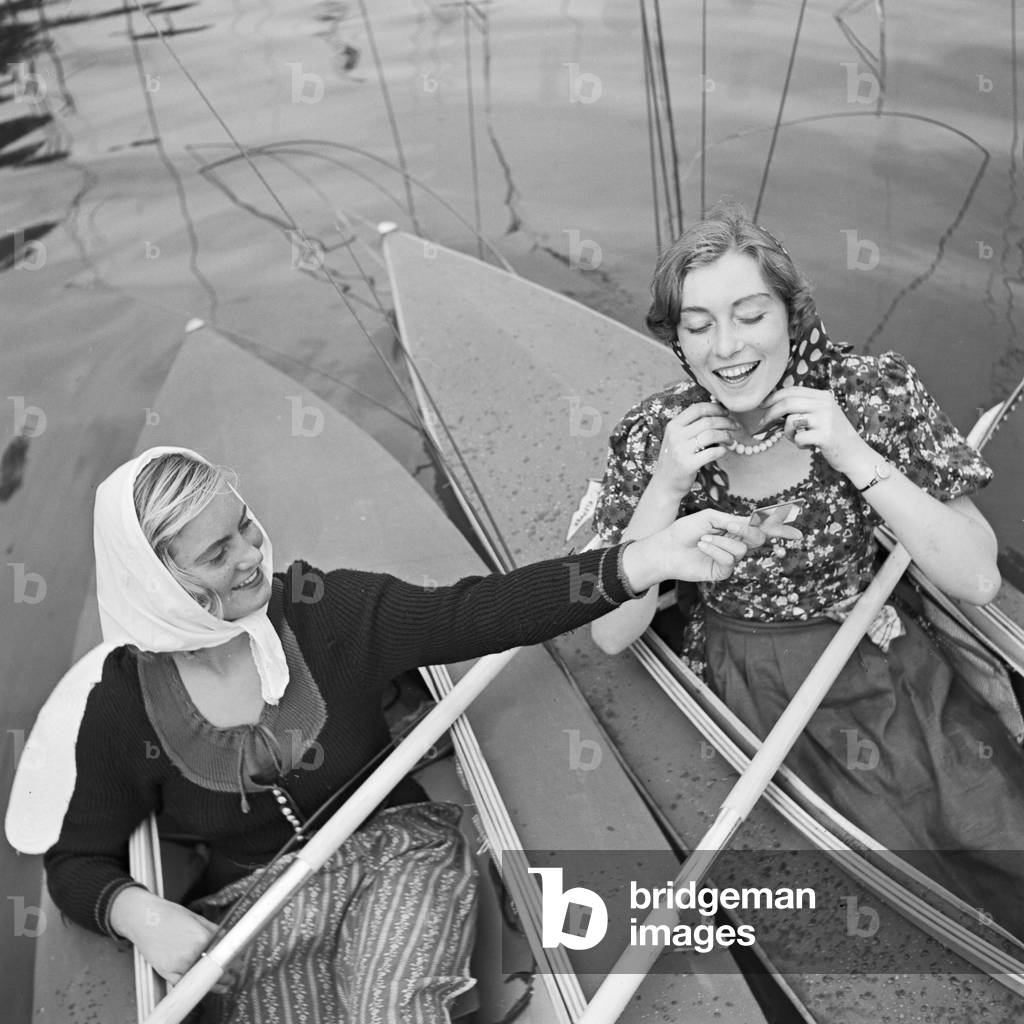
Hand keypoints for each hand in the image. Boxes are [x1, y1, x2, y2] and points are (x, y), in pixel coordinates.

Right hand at [109, 887, 233, 991]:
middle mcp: (191, 953)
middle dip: (226, 974)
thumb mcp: (197, 918)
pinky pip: (184, 984)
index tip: (238, 965)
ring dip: (214, 984)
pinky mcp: (166, 972)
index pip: (224, 955)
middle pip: (215, 970)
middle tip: (232, 976)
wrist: (145, 918)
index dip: (234, 962)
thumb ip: (214, 931)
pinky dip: (193, 985)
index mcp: (202, 938)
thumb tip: (228, 940)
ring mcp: (178, 965)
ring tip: (223, 984)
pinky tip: (201, 985)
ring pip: (201, 980)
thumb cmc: (169, 915)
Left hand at [625, 508, 799, 588]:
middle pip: (758, 538)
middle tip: (729, 526)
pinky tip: (702, 546)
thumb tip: (754, 522)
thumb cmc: (685, 530)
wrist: (666, 548)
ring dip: (722, 541)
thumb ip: (733, 520)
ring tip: (702, 538)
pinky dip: (716, 550)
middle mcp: (736, 543)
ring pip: (742, 549)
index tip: (796, 527)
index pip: (761, 527)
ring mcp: (730, 559)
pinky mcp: (722, 571)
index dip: (779, 528)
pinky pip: (729, 560)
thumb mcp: (710, 518)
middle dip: (746, 530)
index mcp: (735, 528)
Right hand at [651, 403, 739, 497]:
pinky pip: (712, 453)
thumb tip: (718, 413)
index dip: (715, 408)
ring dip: (726, 435)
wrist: (664, 483)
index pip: (697, 408)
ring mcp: (681, 450)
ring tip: (731, 439)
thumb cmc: (675, 459)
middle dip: (726, 422)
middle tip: (735, 426)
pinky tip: (724, 451)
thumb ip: (691, 426)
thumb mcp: (677, 438)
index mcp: (673, 425)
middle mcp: (676, 436)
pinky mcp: (688, 464)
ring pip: (711, 435)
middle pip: (707, 421)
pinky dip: (723, 450)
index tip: (726, 412)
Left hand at [754, 387, 867, 471]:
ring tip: (797, 439)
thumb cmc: (832, 435)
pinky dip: (798, 444)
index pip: (792, 390)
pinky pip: (798, 438)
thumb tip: (772, 408)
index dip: (773, 397)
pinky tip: (808, 446)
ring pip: (791, 421)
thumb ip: (803, 408)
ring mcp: (826, 419)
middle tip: (762, 423)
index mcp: (823, 396)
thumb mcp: (821, 415)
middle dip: (770, 413)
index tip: (762, 405)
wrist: (855, 454)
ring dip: (787, 433)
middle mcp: (825, 404)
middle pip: (788, 403)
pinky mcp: (825, 436)